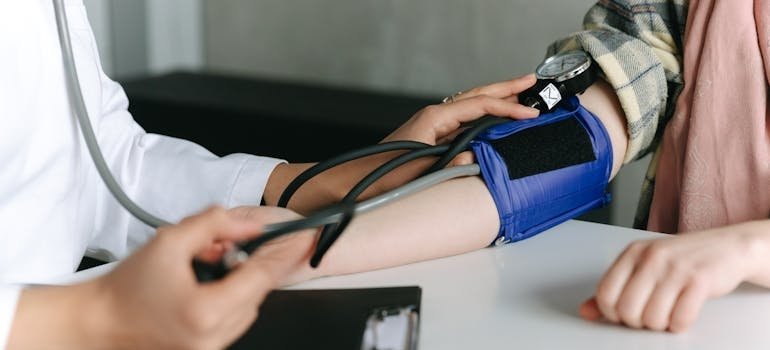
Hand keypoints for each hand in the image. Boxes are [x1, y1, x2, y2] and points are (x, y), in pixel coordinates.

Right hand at [11, 206, 315, 349]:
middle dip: (250, 264)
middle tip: (226, 247)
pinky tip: (207, 286)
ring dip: (241, 283)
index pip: (263, 277)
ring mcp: (211, 349)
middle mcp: (213, 337)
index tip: (305, 236)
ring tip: (206, 267)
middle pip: (258, 292)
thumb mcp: (170, 241)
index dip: (286, 252)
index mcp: (207, 310)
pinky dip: (231, 300)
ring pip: (249, 308)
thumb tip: (250, 224)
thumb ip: (215, 224)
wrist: (100, 322)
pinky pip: (234, 321)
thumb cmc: (127, 286)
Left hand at [382, 74, 539, 164]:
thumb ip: (450, 164)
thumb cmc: (383, 174)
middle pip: (477, 95)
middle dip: (506, 88)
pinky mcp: (432, 135)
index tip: (530, 113)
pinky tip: (493, 117)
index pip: (480, 106)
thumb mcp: (421, 170)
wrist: (359, 179)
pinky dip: (483, 113)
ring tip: (519, 93)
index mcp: (434, 118)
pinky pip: (465, 118)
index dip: (508, 108)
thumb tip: (475, 157)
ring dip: (496, 98)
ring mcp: (433, 124)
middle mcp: (434, 116)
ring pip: (472, 105)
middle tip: (530, 80)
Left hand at [579, 221, 768, 331]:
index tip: (625, 314)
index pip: (605, 293)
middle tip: (650, 314)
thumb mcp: (643, 266)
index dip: (612, 313)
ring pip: (652, 318)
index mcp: (632, 253)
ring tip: (668, 312)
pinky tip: (683, 314)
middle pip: (626, 310)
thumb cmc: (681, 259)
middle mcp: (651, 258)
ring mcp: (675, 268)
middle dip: (637, 322)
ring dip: (660, 324)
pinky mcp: (700, 280)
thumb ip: (614, 287)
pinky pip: (680, 319)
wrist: (727, 246)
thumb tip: (586, 311)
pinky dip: (680, 324)